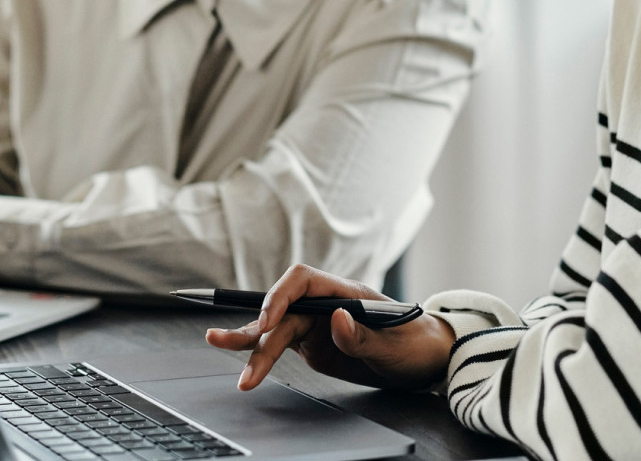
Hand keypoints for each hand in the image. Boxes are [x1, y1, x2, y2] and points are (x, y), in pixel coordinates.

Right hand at [204, 264, 454, 391]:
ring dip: (249, 341)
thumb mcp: (394, 345)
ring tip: (216, 343)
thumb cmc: (414, 344)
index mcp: (344, 293)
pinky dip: (259, 351)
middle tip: (229, 349)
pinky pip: (280, 343)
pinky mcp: (312, 343)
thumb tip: (337, 319)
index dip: (280, 297)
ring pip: (275, 329)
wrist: (424, 359)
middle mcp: (325, 304)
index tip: (269, 321)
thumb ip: (362, 335)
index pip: (302, 281)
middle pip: (282, 311)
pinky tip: (238, 354)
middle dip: (256, 331)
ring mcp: (316, 324)